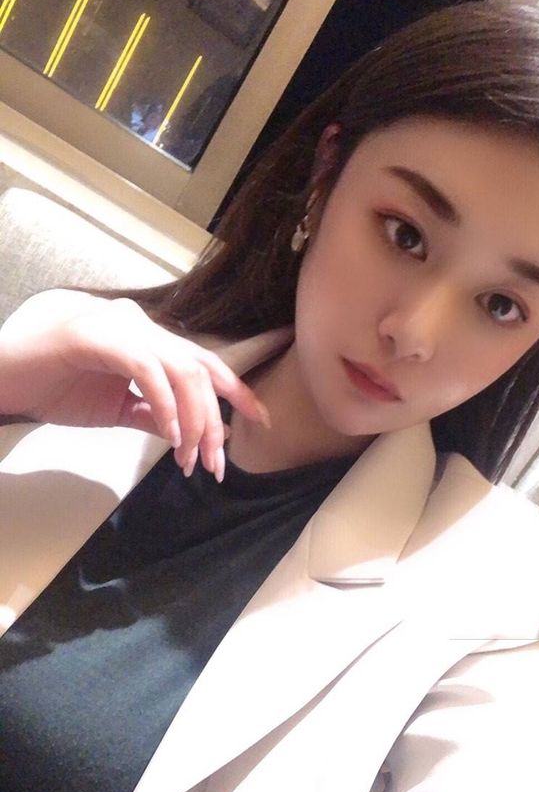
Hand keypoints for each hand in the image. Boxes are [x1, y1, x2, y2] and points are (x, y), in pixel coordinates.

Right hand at [0, 291, 270, 480]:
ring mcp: (122, 327)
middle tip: (218, 463)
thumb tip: (187, 433)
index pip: (204, 363)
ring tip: (191, 460)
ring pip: (182, 371)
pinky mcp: (99, 336)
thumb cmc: (54, 387)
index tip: (261, 422)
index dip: (236, 391)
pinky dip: (166, 405)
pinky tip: (170, 437)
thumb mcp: (115, 408)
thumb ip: (152, 414)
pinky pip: (148, 370)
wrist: (3, 378)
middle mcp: (143, 327)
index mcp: (149, 342)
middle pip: (201, 371)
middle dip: (217, 420)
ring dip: (194, 421)